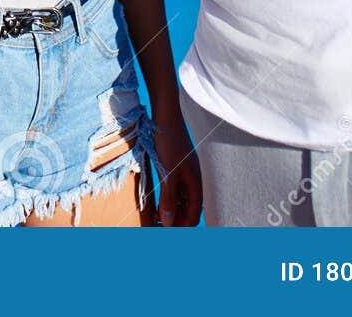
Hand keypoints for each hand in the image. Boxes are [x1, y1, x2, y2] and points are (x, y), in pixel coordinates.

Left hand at [150, 111, 201, 226]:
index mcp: (196, 184)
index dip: (180, 226)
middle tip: (157, 228)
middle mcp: (193, 182)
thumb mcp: (167, 173)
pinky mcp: (176, 169)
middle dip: (175, 221)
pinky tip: (155, 204)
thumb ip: (168, 199)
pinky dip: (167, 200)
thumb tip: (168, 223)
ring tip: (155, 219)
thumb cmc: (169, 143)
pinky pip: (174, 191)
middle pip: (187, 210)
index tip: (165, 233)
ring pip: (180, 202)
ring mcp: (185, 175)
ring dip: (170, 211)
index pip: (193, 215)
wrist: (165, 117)